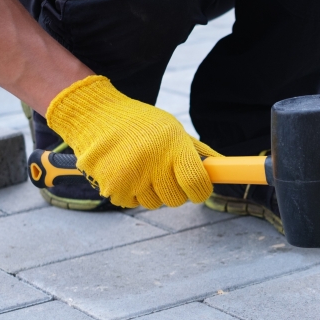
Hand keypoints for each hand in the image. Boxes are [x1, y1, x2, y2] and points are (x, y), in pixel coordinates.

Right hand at [46, 75, 215, 208]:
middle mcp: (153, 163)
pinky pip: (133, 203)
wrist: (94, 115)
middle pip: (177, 199)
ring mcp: (131, 178)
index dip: (201, 190)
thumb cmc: (140, 123)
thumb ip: (198, 151)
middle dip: (176, 191)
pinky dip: (131, 193)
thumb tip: (224, 167)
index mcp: (172, 146)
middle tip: (164, 173)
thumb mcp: (173, 129)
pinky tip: (125, 172)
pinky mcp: (113, 188)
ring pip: (155, 203)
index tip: (198, 188)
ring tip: (141, 167)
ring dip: (152, 191)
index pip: (197, 183)